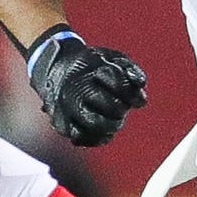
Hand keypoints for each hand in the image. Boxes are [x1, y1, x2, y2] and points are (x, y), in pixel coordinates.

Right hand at [27, 28, 147, 145]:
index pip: (120, 83)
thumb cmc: (91, 64)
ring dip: (111, 126)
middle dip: (121, 109)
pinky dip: (96, 139)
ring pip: (95, 124)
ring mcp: (66, 105)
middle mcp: (77, 86)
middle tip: (121, 108)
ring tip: (114, 121)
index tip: (138, 100)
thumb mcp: (112, 58)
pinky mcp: (59, 122)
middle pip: (111, 106)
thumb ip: (130, 70)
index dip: (133, 95)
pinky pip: (80, 138)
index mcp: (91, 67)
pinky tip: (104, 133)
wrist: (55, 67)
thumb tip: (141, 89)